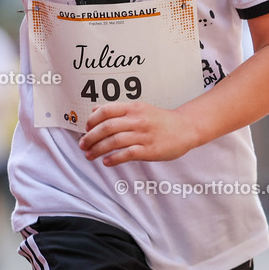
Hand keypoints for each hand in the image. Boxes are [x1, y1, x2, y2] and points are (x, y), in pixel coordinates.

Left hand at [79, 102, 198, 166]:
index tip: (86, 128)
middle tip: (82, 145)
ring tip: (90, 155)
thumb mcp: (139, 109)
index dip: (92, 120)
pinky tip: (106, 162)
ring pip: (114, 141)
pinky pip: (127, 154)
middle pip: (107, 127)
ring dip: (98, 149)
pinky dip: (114, 158)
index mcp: (133, 108)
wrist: (185, 128)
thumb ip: (117, 110)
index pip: (106, 110)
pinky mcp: (149, 150)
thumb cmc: (160, 120)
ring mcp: (143, 135)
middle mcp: (137, 119)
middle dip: (90, 137)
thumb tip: (94, 110)